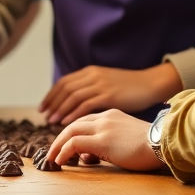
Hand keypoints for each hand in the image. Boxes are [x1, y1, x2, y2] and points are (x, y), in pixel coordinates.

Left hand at [40, 63, 182, 124]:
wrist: (151, 85)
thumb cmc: (131, 89)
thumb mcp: (108, 84)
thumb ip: (94, 90)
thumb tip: (79, 103)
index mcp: (92, 72)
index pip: (64, 82)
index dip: (52, 94)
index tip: (43, 106)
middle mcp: (93, 76)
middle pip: (65, 88)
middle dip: (52, 103)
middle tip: (43, 116)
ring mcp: (101, 85)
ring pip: (73, 96)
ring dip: (60, 109)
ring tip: (51, 121)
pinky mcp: (108, 95)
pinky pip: (85, 104)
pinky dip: (73, 113)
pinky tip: (66, 122)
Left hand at [48, 109, 162, 171]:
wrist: (164, 142)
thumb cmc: (151, 145)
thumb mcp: (126, 138)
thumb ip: (108, 142)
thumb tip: (90, 156)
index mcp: (111, 114)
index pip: (84, 120)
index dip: (72, 132)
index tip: (64, 144)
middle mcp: (105, 117)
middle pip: (73, 123)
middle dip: (59, 137)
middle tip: (52, 150)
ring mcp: (103, 127)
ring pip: (70, 131)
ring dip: (58, 145)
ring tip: (52, 157)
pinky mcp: (103, 140)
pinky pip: (75, 144)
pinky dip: (64, 151)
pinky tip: (60, 160)